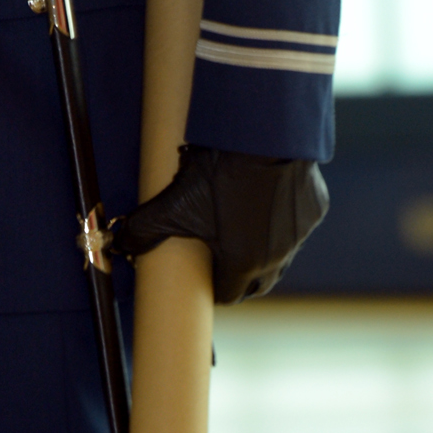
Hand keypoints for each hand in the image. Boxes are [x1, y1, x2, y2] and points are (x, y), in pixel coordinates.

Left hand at [116, 146, 328, 303]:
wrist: (266, 137)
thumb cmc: (221, 174)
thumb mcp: (175, 203)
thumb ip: (144, 228)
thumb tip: (117, 243)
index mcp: (245, 264)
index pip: (227, 294)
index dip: (210, 289)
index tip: (200, 278)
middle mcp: (278, 257)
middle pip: (257, 283)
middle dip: (238, 279)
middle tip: (218, 262)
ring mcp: (300, 234)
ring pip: (281, 256)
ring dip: (262, 252)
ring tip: (241, 232)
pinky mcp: (314, 209)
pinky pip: (297, 226)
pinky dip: (283, 222)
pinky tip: (267, 202)